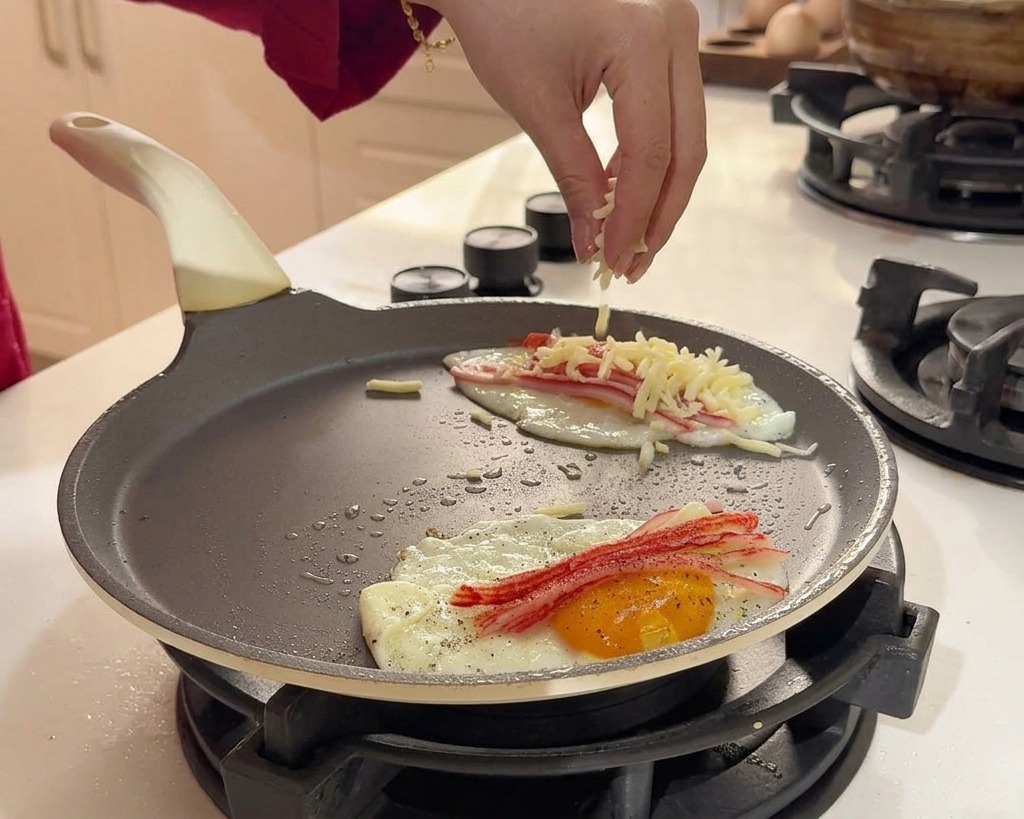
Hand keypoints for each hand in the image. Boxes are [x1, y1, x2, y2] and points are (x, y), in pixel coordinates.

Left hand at [420, 0, 706, 281]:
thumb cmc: (503, 17)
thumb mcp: (538, 107)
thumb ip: (574, 178)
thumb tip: (593, 243)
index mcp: (644, 39)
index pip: (653, 153)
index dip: (635, 217)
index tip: (614, 262)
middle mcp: (676, 28)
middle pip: (687, 147)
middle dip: (660, 214)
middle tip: (633, 264)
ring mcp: (678, 28)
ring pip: (685, 133)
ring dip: (658, 192)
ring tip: (626, 239)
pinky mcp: (667, 37)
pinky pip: (671, 111)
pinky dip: (649, 157)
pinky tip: (621, 193)